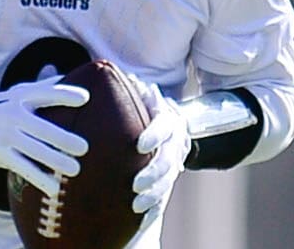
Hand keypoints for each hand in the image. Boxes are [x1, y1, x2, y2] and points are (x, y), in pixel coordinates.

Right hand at [0, 76, 89, 196]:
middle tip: (84, 148)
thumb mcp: (19, 93)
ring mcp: (5, 136)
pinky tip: (54, 188)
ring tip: (75, 169)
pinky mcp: (0, 154)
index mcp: (21, 96)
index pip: (46, 94)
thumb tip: (73, 75)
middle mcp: (13, 114)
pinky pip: (23, 168)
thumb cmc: (5, 108)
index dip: (65, 95)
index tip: (85, 99)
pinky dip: (39, 179)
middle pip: (42, 128)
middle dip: (63, 139)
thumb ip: (44, 86)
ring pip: (34, 151)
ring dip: (55, 161)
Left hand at [130, 76, 190, 218]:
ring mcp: (174, 157)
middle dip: (153, 173)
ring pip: (168, 178)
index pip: (164, 125)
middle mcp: (174, 138)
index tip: (140, 145)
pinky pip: (165, 193)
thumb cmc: (144, 103)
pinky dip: (155, 206)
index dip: (154, 134)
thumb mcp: (140, 91)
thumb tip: (119, 75)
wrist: (169, 120)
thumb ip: (130, 86)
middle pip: (169, 157)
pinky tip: (143, 218)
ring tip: (136, 206)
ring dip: (154, 194)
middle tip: (135, 185)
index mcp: (166, 117)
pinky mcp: (169, 174)